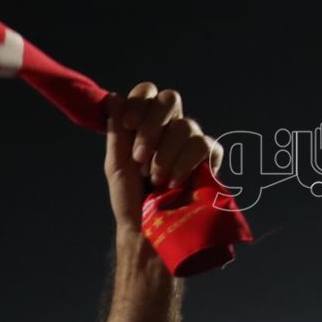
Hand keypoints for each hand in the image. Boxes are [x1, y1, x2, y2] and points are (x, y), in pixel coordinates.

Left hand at [103, 83, 221, 229]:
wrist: (148, 229)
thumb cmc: (130, 199)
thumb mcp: (116, 164)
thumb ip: (116, 131)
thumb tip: (112, 98)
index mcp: (145, 124)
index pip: (147, 93)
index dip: (139, 103)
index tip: (128, 125)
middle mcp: (170, 128)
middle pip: (170, 99)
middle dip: (152, 126)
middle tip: (139, 157)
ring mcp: (191, 141)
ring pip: (185, 125)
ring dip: (164, 154)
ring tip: (154, 179)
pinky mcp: (210, 158)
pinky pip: (203, 145)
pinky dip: (184, 164)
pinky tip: (174, 182)